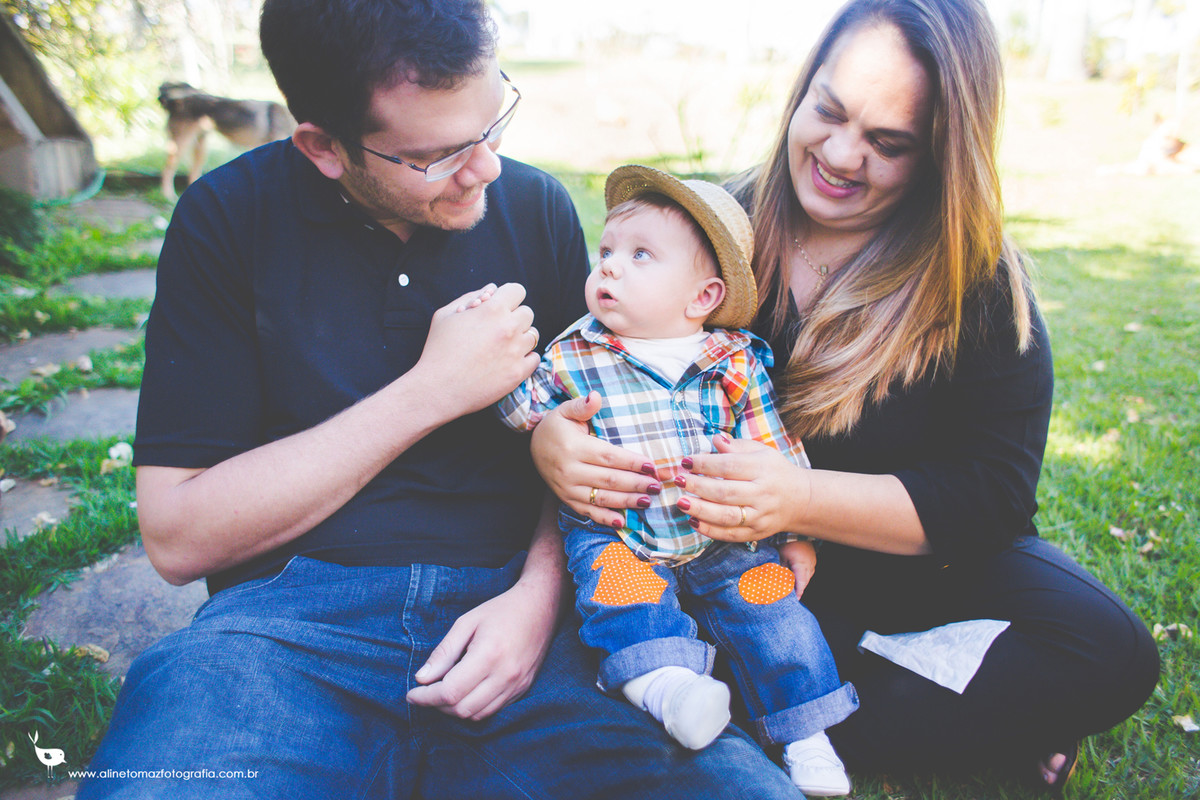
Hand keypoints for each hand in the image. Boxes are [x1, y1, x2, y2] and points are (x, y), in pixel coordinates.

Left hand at [406, 576, 557, 719]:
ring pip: (477, 715)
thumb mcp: (466, 622)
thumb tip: (422, 678)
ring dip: (454, 710)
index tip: (412, 693)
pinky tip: (465, 693)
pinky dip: (473, 708)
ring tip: (442, 694)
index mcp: (489, 655)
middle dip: (437, 705)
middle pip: (462, 709)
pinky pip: (493, 710)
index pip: (450, 691)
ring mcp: (517, 685)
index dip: (426, 697)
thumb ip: (444, 652)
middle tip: (425, 692)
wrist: (541, 607)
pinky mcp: (523, 689)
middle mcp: (505, 675)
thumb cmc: (501, 610)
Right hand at [415, 282, 539, 417]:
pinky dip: (526, 358)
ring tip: (502, 347)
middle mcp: (508, 327)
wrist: (438, 388)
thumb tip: (492, 291)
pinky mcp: (518, 373)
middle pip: (528, 313)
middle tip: (498, 329)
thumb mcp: (445, 315)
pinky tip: (509, 360)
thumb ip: (470, 297)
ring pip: (533, 335)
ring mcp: (516, 351)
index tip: (501, 307)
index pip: (517, 290)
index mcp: (492, 309)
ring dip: (521, 338)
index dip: (509, 297)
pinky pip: (535, 358)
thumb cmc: (438, 350)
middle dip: (514, 317)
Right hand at [530, 391, 661, 527]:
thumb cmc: (556, 427)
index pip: (608, 456)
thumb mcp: (565, 411)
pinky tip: (622, 521)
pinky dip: (605, 518)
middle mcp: (569, 470)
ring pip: (602, 498)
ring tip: (647, 500)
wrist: (533, 447)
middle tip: (657, 485)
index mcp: (573, 447)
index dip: (631, 462)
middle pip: (609, 479)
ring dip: (627, 501)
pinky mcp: (566, 499)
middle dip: (636, 483)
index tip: (652, 466)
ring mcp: (567, 488)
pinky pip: (588, 512)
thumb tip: (595, 396)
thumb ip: (582, 405)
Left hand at [675, 433, 809, 542]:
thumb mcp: (761, 452)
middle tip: (678, 480)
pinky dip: (710, 530)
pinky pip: (730, 534)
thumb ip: (737, 446)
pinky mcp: (756, 532)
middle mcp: (762, 493)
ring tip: (681, 502)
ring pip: (726, 516)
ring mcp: (760, 515)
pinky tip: (693, 522)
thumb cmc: (774, 471)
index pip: (729, 466)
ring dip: (700, 510)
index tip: (686, 461)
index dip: (705, 464)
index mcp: (763, 469)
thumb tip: (715, 440)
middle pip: (725, 492)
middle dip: (698, 486)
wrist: (801, 500)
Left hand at [777, 540, 816, 598]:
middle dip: (800, 589)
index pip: (801, 583)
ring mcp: (812, 563)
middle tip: (794, 595)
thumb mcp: (782, 558)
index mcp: (801, 567)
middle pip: (805, 582)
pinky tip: (799, 576)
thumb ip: (783, 570)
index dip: (798, 592)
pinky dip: (805, 575)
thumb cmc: (788, 545)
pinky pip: (809, 571)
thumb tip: (779, 579)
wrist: (798, 534)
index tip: (796, 599)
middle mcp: (809, 566)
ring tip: (795, 587)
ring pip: (808, 577)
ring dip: (802, 582)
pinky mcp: (813, 560)